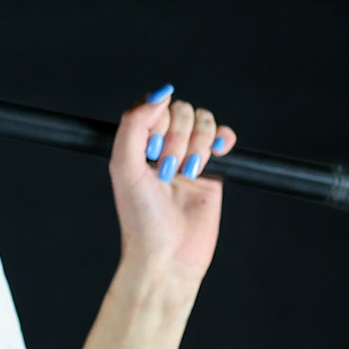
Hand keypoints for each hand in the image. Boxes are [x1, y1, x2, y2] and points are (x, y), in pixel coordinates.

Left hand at [108, 85, 237, 294]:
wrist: (168, 254)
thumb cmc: (141, 216)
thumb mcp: (124, 166)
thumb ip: (134, 124)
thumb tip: (160, 94)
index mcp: (137, 143)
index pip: (153, 106)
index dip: (157, 119)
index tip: (151, 148)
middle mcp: (162, 146)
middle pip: (181, 111)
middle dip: (178, 137)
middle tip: (167, 170)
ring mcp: (189, 156)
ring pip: (203, 120)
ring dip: (197, 143)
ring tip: (187, 172)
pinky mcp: (213, 169)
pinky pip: (223, 137)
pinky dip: (223, 138)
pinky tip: (218, 152)